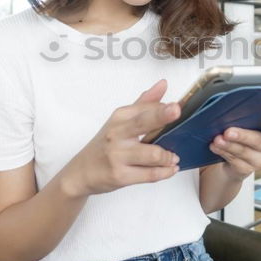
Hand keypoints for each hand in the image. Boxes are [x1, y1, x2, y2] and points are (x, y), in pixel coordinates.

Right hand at [62, 79, 180, 195]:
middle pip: (143, 122)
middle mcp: (117, 134)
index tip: (178, 106)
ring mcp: (117, 156)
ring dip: (169, 157)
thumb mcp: (120, 121)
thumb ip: (144, 103)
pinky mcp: (120, 176)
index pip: (145, 107)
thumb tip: (163, 84)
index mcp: (119, 117)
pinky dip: (165, 172)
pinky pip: (150, 175)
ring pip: (153, 154)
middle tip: (177, 111)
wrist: (82, 172)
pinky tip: (170, 169)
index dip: (164, 107)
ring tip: (173, 158)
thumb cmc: (106, 144)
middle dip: (162, 115)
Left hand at [208, 112, 260, 180]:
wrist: (237, 156)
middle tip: (228, 131)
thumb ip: (248, 115)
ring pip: (245, 152)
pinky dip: (223, 152)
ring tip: (217, 139)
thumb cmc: (244, 130)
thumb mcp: (248, 121)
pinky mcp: (247, 169)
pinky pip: (235, 161)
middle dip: (243, 136)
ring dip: (229, 145)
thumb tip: (233, 107)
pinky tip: (215, 146)